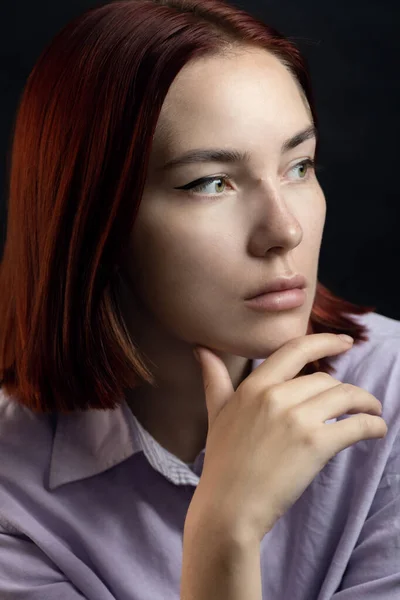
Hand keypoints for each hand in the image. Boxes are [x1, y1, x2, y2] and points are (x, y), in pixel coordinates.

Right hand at [190, 334, 386, 543]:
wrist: (229, 508)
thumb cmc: (223, 462)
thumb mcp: (216, 413)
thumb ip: (214, 378)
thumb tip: (201, 348)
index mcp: (254, 386)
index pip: (296, 350)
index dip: (326, 342)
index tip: (345, 342)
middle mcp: (276, 396)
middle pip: (325, 379)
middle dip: (345, 390)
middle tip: (355, 402)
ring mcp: (296, 419)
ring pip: (344, 397)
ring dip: (366, 403)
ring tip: (372, 411)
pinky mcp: (315, 445)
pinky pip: (355, 425)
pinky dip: (373, 425)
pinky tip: (377, 429)